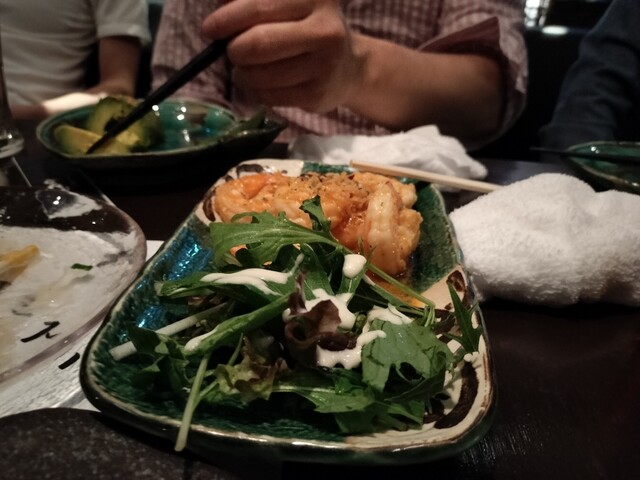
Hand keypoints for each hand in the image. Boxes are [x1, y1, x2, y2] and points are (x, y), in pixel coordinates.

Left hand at [202, 0, 362, 111]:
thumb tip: (218, 13)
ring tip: (247, 69)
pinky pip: (269, 96)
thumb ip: (249, 2)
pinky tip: (263, 83)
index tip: (210, 30)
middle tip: (232, 53)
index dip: (226, 20)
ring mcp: (325, 65)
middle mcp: (325, 30)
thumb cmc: (305, 29)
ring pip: (260, 74)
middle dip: (234, 50)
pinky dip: (256, 91)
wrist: (348, 66)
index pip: (257, 7)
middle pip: (257, 43)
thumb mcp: (286, 5)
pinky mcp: (317, 95)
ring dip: (242, 74)